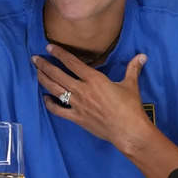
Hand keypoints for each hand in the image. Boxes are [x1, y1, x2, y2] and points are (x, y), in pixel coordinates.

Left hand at [32, 44, 150, 148]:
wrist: (128, 130)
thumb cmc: (130, 107)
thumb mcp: (131, 84)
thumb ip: (133, 68)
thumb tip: (143, 55)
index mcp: (94, 79)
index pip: (72, 62)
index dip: (59, 54)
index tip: (49, 47)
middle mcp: (82, 90)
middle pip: (57, 75)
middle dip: (44, 66)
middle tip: (34, 59)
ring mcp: (77, 105)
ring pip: (55, 89)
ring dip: (44, 80)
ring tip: (36, 73)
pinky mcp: (77, 118)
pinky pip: (58, 110)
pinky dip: (49, 103)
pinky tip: (45, 98)